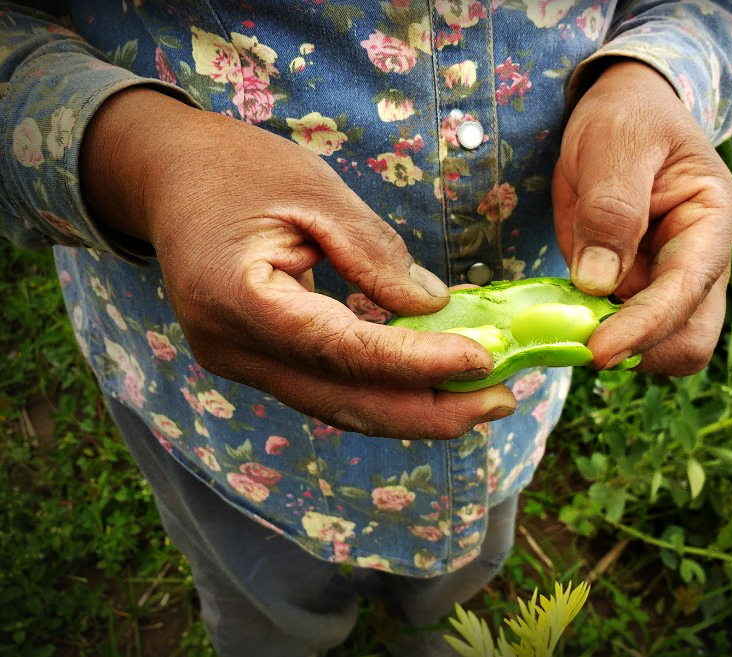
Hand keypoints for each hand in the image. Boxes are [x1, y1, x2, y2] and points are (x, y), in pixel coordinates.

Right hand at [81, 89, 516, 438]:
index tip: (483, 360)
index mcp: (239, 301)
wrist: (168, 177)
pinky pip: (324, 387)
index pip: (345, 351)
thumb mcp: (313, 191)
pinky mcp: (253, 361)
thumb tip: (432, 307)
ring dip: (410, 409)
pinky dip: (379, 388)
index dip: (418, 362)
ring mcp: (238, 363)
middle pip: (344, 402)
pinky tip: (426, 378)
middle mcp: (232, 349)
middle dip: (428, 410)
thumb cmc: (238, 169)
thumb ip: (372, 254)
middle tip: (499, 400)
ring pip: (337, 406)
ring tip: (477, 400)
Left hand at [552, 60, 731, 375]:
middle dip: (636, 349)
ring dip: (612, 348)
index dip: (643, 327)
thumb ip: (611, 209)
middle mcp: (701, 262)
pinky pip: (620, 332)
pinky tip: (557, 317)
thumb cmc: (626, 117)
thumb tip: (598, 283)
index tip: (596, 351)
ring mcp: (669, 282)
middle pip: (687, 341)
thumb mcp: (614, 144)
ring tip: (561, 322)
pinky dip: (590, 335)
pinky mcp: (634, 291)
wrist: (620, 113)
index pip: (687, 293)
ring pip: (658, 348)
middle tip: (573, 337)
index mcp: (712, 221)